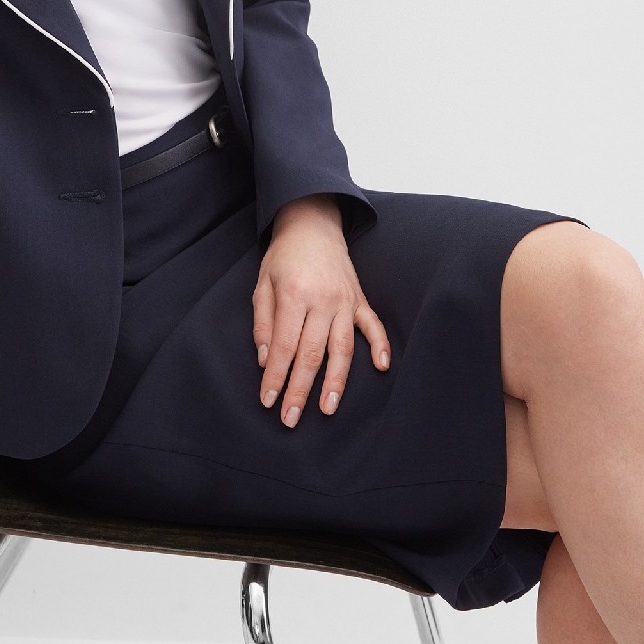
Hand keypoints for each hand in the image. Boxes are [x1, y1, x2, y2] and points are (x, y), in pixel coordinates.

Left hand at [254, 196, 389, 426]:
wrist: (313, 225)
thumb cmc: (283, 257)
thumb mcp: (262, 284)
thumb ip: (263, 322)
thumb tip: (265, 360)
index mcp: (294, 295)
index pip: (283, 346)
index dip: (275, 376)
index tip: (268, 401)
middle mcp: (322, 300)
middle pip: (312, 354)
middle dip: (300, 390)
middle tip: (290, 418)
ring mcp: (345, 301)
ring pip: (342, 348)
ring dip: (335, 381)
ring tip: (326, 408)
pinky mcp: (360, 300)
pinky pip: (373, 326)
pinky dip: (380, 346)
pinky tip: (381, 368)